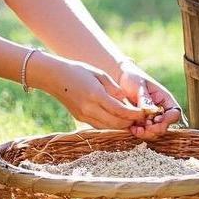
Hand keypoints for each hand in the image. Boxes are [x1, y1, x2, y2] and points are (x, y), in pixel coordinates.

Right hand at [29, 53, 148, 130]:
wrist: (54, 76)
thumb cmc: (77, 70)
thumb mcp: (98, 74)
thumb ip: (113, 88)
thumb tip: (126, 100)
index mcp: (95, 95)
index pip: (120, 110)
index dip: (134, 114)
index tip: (144, 113)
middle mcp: (89, 108)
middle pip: (116, 123)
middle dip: (130, 122)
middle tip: (140, 118)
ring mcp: (84, 115)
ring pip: (108, 127)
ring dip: (121, 126)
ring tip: (131, 120)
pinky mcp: (80, 118)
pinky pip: (99, 126)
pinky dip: (110, 125)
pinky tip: (116, 119)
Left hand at [116, 60, 183, 140]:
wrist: (118, 79)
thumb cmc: (132, 78)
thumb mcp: (139, 86)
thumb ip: (145, 99)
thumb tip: (150, 112)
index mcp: (164, 99)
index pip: (175, 113)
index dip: (168, 119)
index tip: (156, 119)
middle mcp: (160, 111)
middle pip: (165, 126)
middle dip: (156, 129)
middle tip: (145, 126)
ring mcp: (150, 118)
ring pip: (154, 132)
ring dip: (147, 133)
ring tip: (136, 129)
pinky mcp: (140, 123)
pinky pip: (143, 132)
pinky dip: (138, 133)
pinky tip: (132, 129)